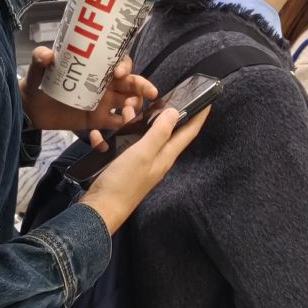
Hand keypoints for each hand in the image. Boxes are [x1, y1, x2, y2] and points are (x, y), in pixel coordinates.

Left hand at [22, 49, 156, 142]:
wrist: (30, 109)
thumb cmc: (37, 84)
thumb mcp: (38, 70)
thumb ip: (40, 60)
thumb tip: (46, 55)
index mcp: (95, 69)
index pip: (118, 63)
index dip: (125, 66)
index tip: (119, 73)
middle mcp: (104, 85)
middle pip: (131, 84)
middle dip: (142, 87)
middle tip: (151, 93)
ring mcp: (103, 104)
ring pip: (128, 104)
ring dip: (134, 109)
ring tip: (128, 117)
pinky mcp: (97, 121)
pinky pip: (114, 126)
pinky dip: (118, 131)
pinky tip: (112, 139)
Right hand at [81, 106, 210, 233]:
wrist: (100, 210)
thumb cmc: (123, 182)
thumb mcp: (143, 154)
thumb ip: (159, 133)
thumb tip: (175, 112)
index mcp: (166, 156)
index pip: (189, 132)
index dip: (199, 115)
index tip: (208, 99)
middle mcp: (157, 158)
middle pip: (167, 131)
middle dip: (165, 112)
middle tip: (158, 96)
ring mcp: (142, 162)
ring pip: (145, 135)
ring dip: (138, 121)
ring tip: (127, 109)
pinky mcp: (126, 165)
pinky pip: (127, 144)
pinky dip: (120, 134)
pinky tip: (108, 132)